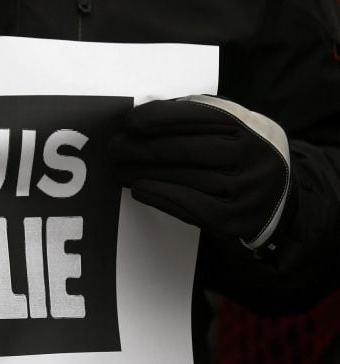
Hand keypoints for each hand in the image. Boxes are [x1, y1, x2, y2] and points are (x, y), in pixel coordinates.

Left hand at [109, 95, 291, 250]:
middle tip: (114, 147)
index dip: (163, 118)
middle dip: (145, 148)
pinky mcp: (236, 219)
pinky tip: (139, 189)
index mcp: (251, 126)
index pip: (202, 116)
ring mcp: (247, 189)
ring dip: (146, 173)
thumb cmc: (240, 156)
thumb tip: (147, 116)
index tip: (131, 122)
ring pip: (187, 178)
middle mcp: (254, 156)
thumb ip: (199, 118)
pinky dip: (162, 196)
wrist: (276, 198)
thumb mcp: (234, 129)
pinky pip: (193, 208)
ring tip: (119, 169)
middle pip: (189, 149)